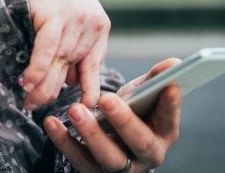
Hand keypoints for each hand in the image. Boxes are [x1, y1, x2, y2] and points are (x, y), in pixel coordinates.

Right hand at [19, 0, 109, 110]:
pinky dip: (38, 69)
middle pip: (69, 69)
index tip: (80, 111)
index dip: (86, 92)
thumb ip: (74, 49)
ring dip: (41, 86)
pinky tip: (28, 83)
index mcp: (100, 29)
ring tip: (28, 101)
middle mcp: (91, 26)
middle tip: (34, 107)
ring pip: (57, 63)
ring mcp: (75, 20)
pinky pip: (47, 50)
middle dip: (52, 93)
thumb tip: (68, 82)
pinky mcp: (55, 14)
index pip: (93, 69)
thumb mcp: (72, 21)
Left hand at [42, 58, 181, 172]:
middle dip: (123, 121)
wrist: (114, 140)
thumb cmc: (133, 112)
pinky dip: (63, 141)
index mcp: (163, 134)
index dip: (170, 105)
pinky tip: (51, 122)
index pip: (169, 120)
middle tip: (106, 99)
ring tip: (75, 110)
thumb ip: (155, 78)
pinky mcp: (94, 172)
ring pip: (108, 157)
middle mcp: (146, 155)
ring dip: (91, 133)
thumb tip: (173, 63)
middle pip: (139, 143)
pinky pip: (78, 158)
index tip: (169, 86)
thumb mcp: (143, 95)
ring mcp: (121, 168)